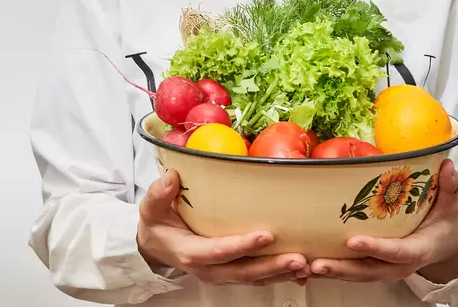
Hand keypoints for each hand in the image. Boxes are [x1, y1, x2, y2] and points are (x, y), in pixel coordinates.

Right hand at [137, 170, 310, 284]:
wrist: (155, 247)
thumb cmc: (157, 226)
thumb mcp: (151, 208)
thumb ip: (159, 194)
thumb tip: (173, 178)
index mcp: (190, 253)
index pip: (218, 251)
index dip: (242, 246)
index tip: (265, 235)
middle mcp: (208, 269)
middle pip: (244, 272)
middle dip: (272, 266)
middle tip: (298, 258)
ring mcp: (221, 273)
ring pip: (254, 278)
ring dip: (281, 273)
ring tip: (306, 264)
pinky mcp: (231, 272)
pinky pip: (257, 278)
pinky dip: (279, 275)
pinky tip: (300, 270)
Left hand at [311, 159, 457, 283]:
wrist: (443, 245)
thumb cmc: (441, 225)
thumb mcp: (449, 206)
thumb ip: (448, 188)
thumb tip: (447, 167)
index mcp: (417, 249)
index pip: (396, 251)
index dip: (375, 248)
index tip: (353, 241)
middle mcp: (397, 264)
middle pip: (368, 271)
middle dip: (343, 268)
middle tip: (319, 263)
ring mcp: (382, 268)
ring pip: (355, 275)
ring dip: (331, 271)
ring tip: (308, 266)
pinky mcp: (370, 267)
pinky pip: (348, 272)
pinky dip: (329, 271)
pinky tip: (308, 267)